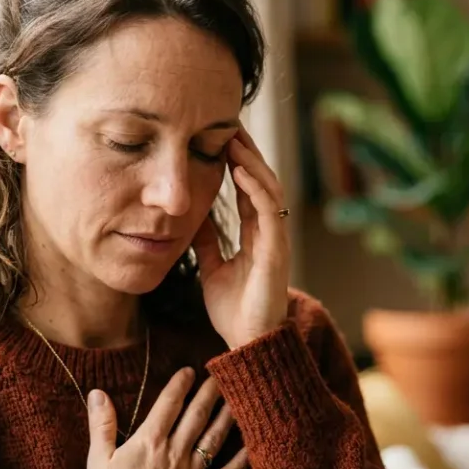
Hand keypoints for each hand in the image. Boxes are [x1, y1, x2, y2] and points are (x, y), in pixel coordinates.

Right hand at [84, 368, 248, 468]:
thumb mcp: (97, 460)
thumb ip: (101, 424)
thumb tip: (97, 392)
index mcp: (149, 442)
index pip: (169, 404)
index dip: (180, 384)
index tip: (190, 370)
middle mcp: (175, 453)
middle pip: (197, 416)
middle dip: (210, 393)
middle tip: (223, 374)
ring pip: (215, 439)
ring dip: (228, 417)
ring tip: (240, 399)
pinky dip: (241, 461)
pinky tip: (253, 446)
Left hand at [192, 126, 290, 349]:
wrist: (246, 343)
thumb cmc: (234, 311)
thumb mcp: (211, 268)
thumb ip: (207, 243)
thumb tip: (192, 218)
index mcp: (256, 235)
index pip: (249, 190)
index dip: (237, 165)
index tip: (220, 139)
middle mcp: (269, 233)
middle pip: (262, 183)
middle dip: (248, 154)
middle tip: (230, 126)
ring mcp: (275, 240)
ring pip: (269, 190)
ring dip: (252, 163)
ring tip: (234, 140)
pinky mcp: (276, 250)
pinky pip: (269, 211)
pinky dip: (256, 189)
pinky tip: (240, 171)